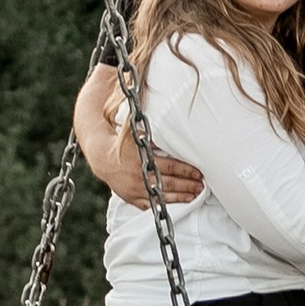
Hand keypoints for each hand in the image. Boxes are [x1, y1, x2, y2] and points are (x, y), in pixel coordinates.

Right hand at [95, 82, 201, 210]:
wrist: (101, 155)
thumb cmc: (125, 139)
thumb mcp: (138, 128)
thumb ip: (156, 123)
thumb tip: (170, 100)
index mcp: (141, 159)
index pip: (170, 167)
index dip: (187, 171)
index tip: (201, 173)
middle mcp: (138, 176)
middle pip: (169, 183)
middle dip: (188, 184)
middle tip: (203, 185)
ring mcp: (134, 189)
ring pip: (162, 197)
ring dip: (181, 196)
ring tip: (196, 194)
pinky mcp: (131, 198)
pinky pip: (151, 205)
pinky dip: (165, 204)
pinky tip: (179, 202)